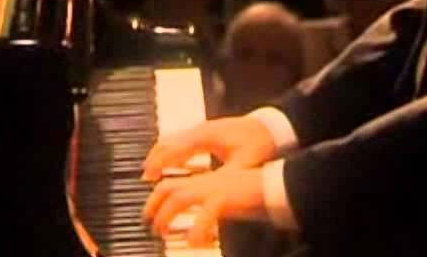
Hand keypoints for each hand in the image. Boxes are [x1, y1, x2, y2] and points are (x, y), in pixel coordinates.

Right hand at [141, 116, 277, 180]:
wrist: (272, 126)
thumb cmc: (259, 143)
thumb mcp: (242, 164)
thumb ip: (224, 178)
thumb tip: (207, 191)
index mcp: (205, 137)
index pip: (174, 150)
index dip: (159, 164)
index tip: (148, 177)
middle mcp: (200, 129)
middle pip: (168, 141)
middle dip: (155, 158)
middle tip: (145, 176)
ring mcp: (203, 128)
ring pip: (173, 138)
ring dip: (162, 153)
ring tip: (154, 170)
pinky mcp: (207, 131)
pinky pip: (182, 139)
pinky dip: (172, 150)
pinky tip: (173, 162)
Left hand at [143, 165, 267, 244]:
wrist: (278, 185)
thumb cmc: (258, 194)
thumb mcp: (230, 199)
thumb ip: (215, 205)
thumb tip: (205, 218)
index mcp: (207, 181)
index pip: (173, 184)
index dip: (157, 196)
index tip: (150, 211)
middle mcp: (206, 182)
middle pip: (168, 187)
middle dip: (153, 205)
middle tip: (148, 223)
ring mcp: (214, 188)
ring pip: (179, 197)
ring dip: (166, 215)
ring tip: (163, 233)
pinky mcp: (224, 198)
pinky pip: (203, 216)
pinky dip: (197, 230)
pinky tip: (196, 244)